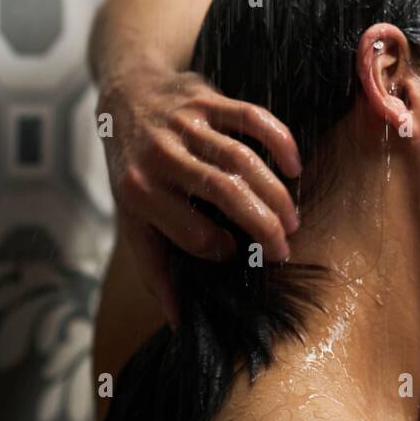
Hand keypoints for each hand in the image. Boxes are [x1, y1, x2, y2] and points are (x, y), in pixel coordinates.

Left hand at [98, 63, 301, 328]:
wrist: (125, 98)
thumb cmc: (133, 170)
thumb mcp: (130, 219)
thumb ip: (156, 268)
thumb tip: (181, 323)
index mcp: (138, 193)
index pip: (192, 232)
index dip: (221, 250)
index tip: (236, 255)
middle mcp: (160, 156)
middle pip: (225, 194)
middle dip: (264, 226)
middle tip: (284, 249)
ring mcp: (185, 123)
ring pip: (243, 159)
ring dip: (276, 193)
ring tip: (292, 220)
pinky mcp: (207, 98)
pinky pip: (252, 117)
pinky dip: (280, 141)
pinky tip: (294, 167)